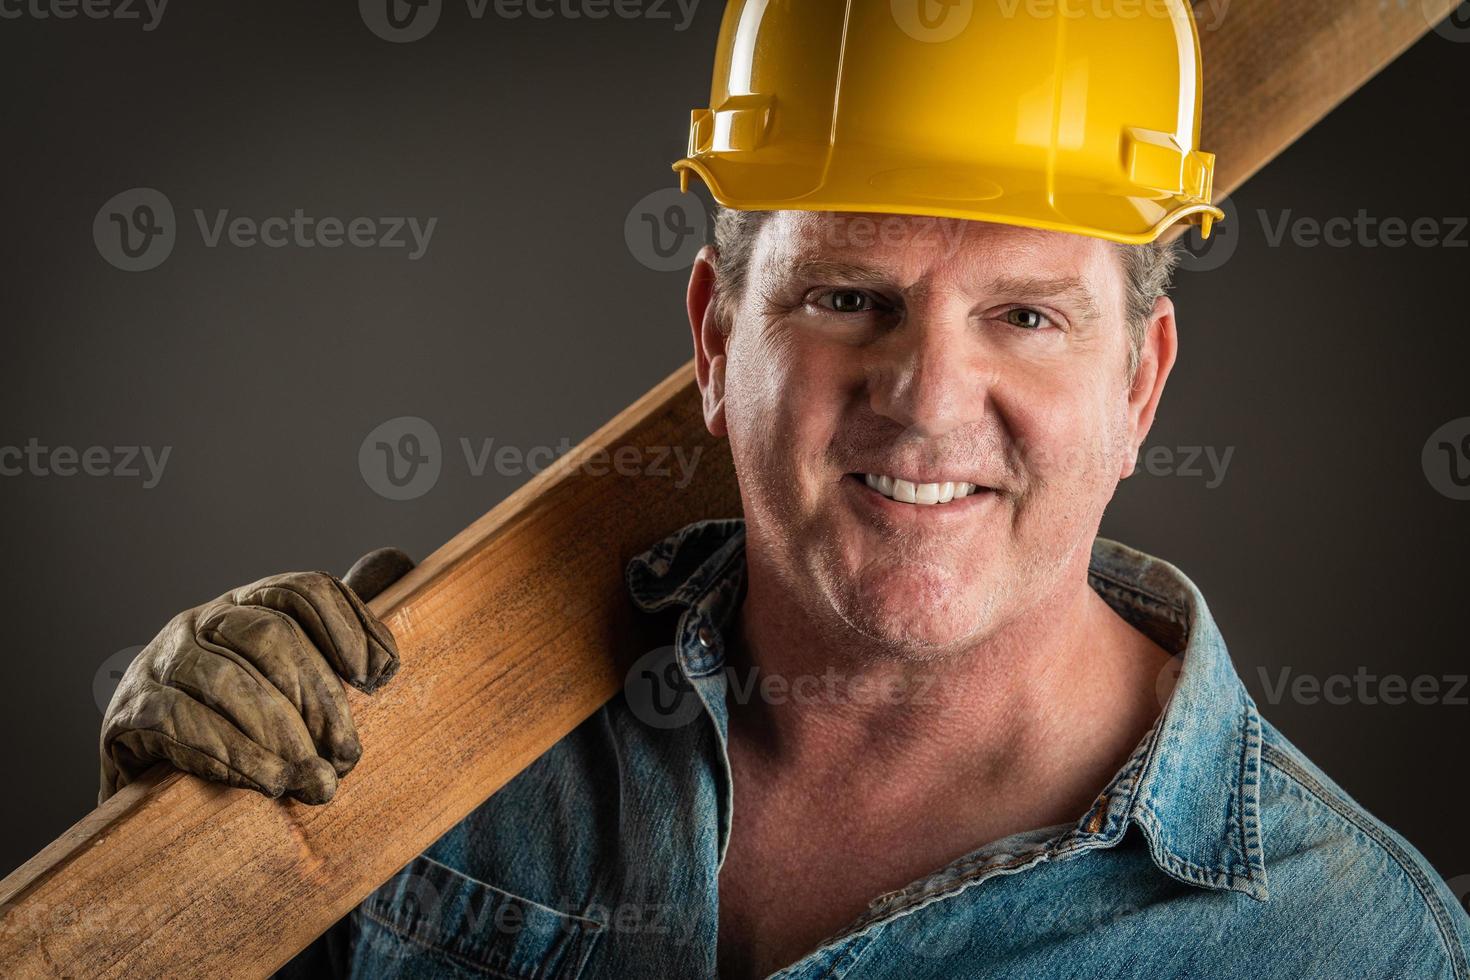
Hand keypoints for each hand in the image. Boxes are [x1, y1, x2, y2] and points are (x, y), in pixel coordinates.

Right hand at [98, 548, 414, 804]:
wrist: (157, 781)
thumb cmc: (246, 721)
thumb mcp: (297, 672)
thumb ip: (341, 624)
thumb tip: (396, 560)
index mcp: (249, 602)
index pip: (306, 589)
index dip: (348, 627)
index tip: (379, 679)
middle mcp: (202, 620)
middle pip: (271, 635)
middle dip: (319, 698)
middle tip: (347, 755)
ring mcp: (160, 660)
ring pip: (227, 680)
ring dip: (280, 735)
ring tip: (313, 781)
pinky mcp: (128, 710)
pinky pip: (178, 720)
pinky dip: (230, 752)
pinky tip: (266, 779)